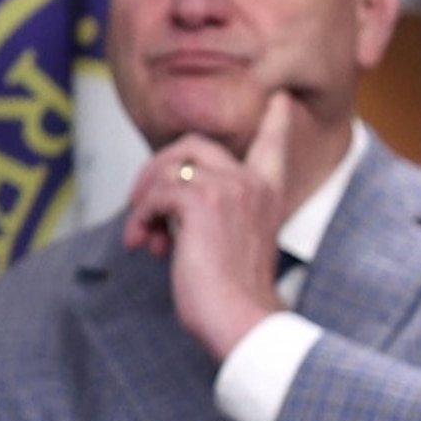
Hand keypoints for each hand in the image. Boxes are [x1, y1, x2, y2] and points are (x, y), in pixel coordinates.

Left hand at [124, 90, 296, 360]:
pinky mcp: (203, 202)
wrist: (239, 320)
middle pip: (194, 145)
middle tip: (141, 206)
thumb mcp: (226, 243)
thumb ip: (210, 213)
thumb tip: (167, 203)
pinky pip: (157, 193)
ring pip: (169, 167)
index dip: (274, 121)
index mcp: (267, 192)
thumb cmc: (230, 295)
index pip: (273, 144)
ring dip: (144, 201)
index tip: (280, 101)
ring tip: (143, 235)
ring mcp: (231, 188)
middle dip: (157, 169)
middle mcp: (252, 182)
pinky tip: (144, 243)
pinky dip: (142, 217)